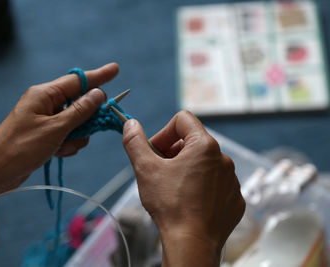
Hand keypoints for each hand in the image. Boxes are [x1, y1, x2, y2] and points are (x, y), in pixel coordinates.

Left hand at [0, 63, 118, 195]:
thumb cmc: (20, 148)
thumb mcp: (55, 129)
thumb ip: (79, 111)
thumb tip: (99, 94)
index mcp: (44, 94)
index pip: (78, 81)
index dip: (99, 76)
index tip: (116, 69)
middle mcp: (45, 103)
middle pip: (79, 103)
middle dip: (87, 118)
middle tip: (91, 128)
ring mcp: (45, 119)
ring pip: (76, 122)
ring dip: (76, 136)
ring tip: (64, 147)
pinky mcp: (45, 134)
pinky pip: (67, 134)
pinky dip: (68, 144)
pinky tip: (59, 153)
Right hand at [122, 111, 244, 266]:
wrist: (192, 244)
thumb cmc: (170, 206)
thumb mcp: (145, 169)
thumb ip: (135, 142)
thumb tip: (131, 124)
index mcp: (205, 146)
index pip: (182, 120)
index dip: (164, 133)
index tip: (155, 152)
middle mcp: (224, 159)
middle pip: (193, 142)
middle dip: (174, 152)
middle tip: (161, 171)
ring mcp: (231, 180)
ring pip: (205, 164)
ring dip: (188, 170)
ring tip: (173, 189)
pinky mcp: (234, 198)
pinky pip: (216, 184)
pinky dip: (201, 188)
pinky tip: (189, 202)